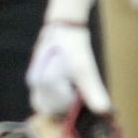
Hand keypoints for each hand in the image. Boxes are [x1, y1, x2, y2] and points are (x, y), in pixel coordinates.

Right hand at [26, 0, 109, 116]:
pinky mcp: (35, 76)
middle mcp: (35, 83)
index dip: (74, 109)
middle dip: (65, 108)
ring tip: (72, 89)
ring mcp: (33, 79)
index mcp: (45, 82)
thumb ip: (94, 92)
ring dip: (59, 104)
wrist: (64, 26)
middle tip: (78, 94)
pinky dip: (54, 97)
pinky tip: (66, 85)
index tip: (84, 98)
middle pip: (50, 110)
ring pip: (44, 104)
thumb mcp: (87, 69)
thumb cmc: (75, 47)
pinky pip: (42, 96)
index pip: (60, 110)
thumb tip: (104, 111)